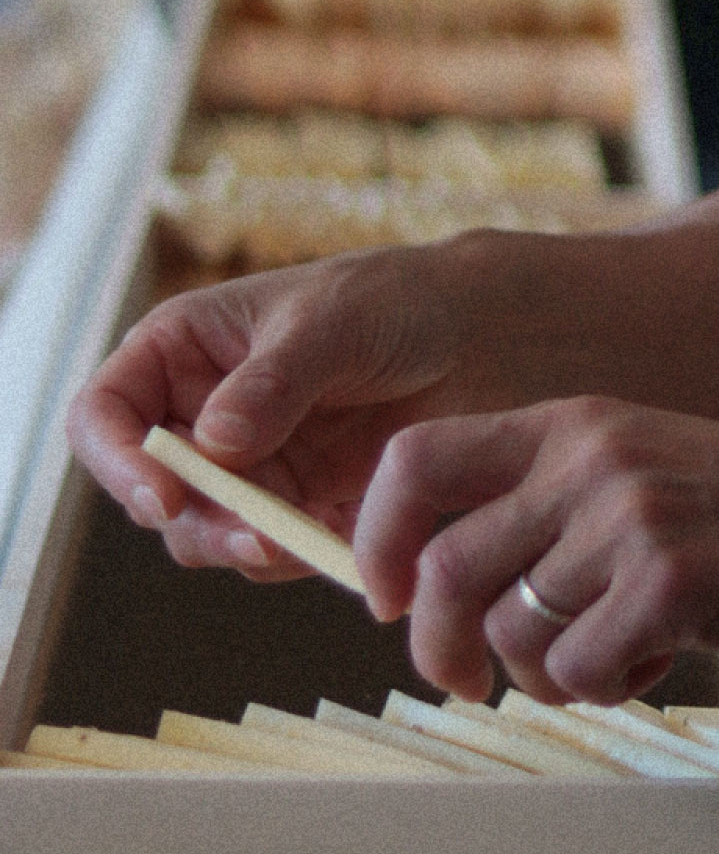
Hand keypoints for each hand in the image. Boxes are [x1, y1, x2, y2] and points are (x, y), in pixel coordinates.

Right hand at [68, 243, 494, 576]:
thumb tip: (213, 441)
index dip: (119, 461)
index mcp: (180, 351)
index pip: (104, 415)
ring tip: (305, 535)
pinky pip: (272, 550)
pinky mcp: (296, 504)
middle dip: (197, 521)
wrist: (479, 333)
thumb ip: (273, 381)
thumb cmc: (395, 299)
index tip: (164, 496)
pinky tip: (344, 537)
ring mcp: (246, 465)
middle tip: (258, 535)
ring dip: (245, 546)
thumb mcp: (333, 323)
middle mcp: (199, 414)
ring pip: (207, 533)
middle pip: (152, 493)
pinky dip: (297, 554)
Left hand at [353, 396, 718, 701]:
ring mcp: (629, 517)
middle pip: (446, 567)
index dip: (378, 539)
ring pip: (512, 632)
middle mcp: (591, 457)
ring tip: (609, 658)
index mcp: (574, 421)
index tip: (386, 597)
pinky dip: (605, 687)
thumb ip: (551, 500)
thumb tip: (443, 575)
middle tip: (466, 680)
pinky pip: (576, 670)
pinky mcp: (667, 582)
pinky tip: (657, 660)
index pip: (416, 459)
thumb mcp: (641, 469)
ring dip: (545, 674)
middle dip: (440, 646)